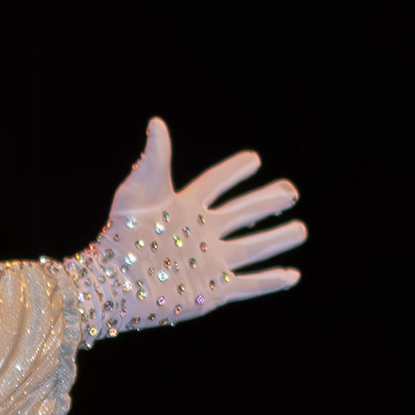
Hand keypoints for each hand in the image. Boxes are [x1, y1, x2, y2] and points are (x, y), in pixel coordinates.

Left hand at [66, 118, 305, 340]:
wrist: (113, 284)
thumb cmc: (121, 236)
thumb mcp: (139, 190)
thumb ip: (155, 158)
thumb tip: (157, 123)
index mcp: (184, 207)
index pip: (215, 183)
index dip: (234, 171)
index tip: (255, 159)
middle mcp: (200, 234)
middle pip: (242, 214)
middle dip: (266, 202)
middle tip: (291, 190)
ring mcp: (208, 263)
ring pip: (252, 248)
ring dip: (277, 239)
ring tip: (301, 229)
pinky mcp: (212, 292)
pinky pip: (248, 286)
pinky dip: (271, 282)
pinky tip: (293, 274)